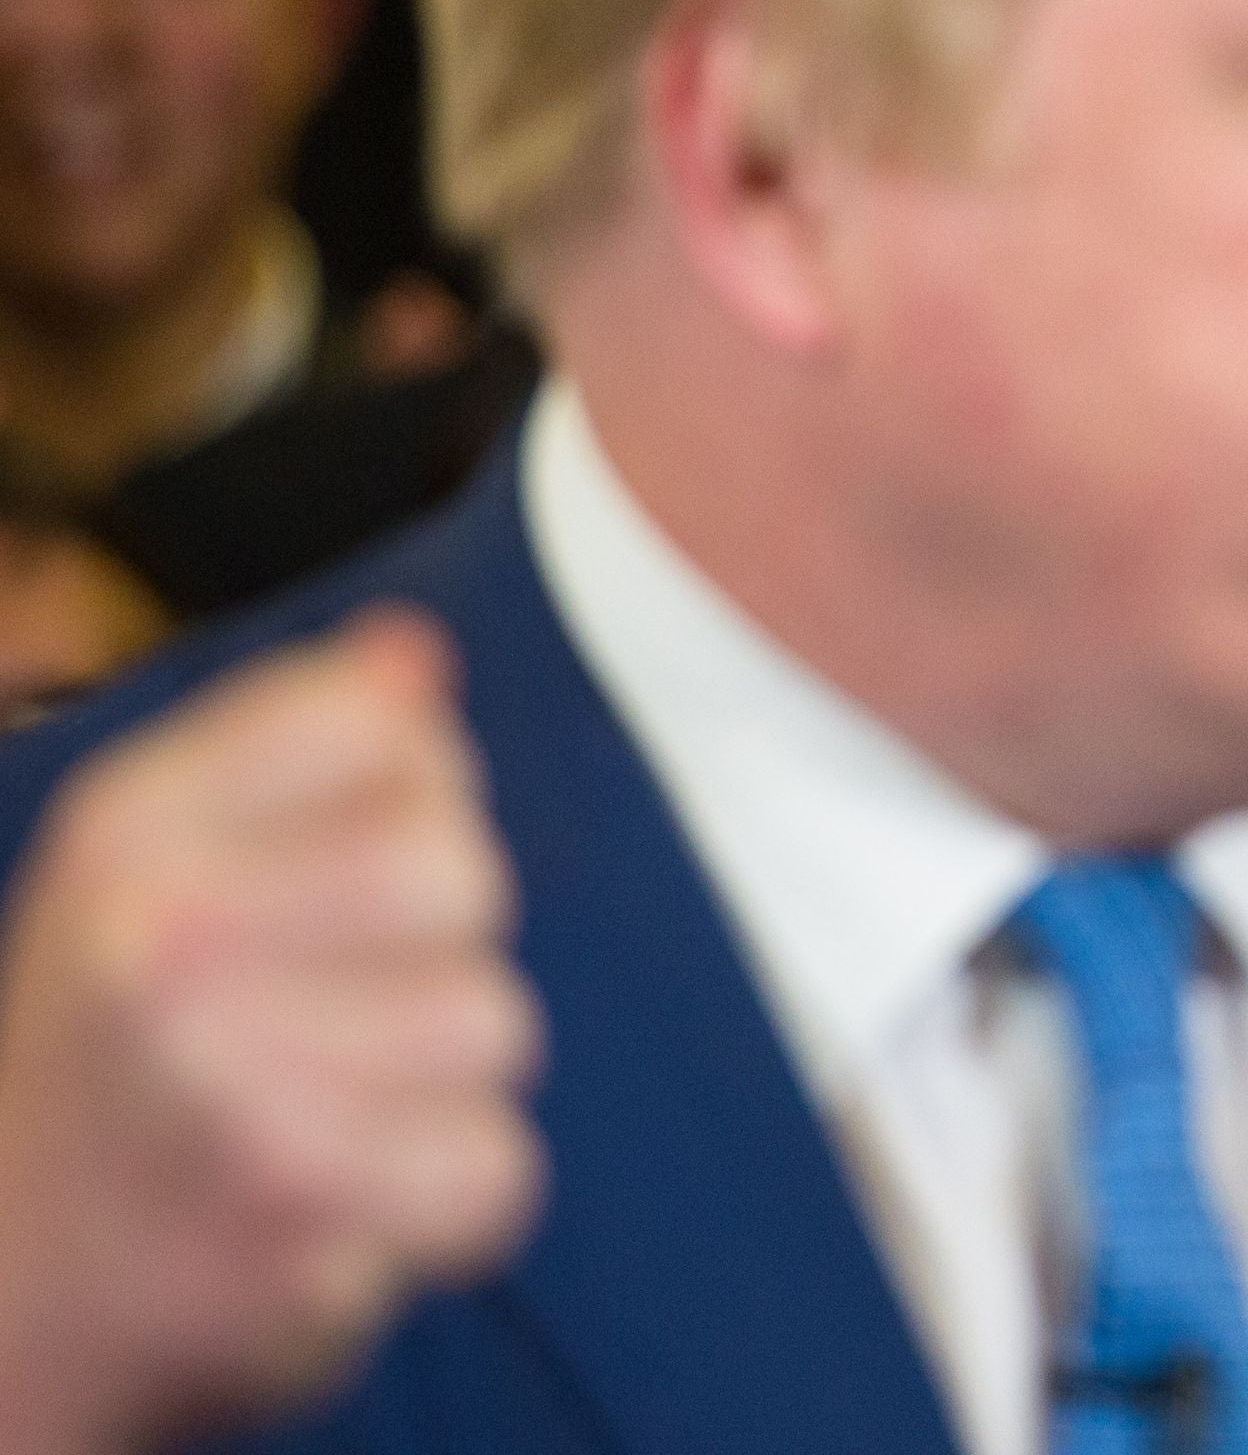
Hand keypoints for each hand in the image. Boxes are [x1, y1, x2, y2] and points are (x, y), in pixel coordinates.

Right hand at [0, 609, 544, 1453]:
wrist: (13, 1293)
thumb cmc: (116, 1058)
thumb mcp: (154, 868)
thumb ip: (298, 742)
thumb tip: (417, 655)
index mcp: (130, 834)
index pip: (388, 727)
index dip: (408, 795)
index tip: (327, 875)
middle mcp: (164, 947)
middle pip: (465, 870)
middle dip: (438, 943)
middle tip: (331, 1013)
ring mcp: (227, 1088)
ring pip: (496, 1024)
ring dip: (440, 1082)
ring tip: (325, 1113)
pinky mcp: (301, 1218)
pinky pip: (498, 1165)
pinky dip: (447, 1198)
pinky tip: (348, 1202)